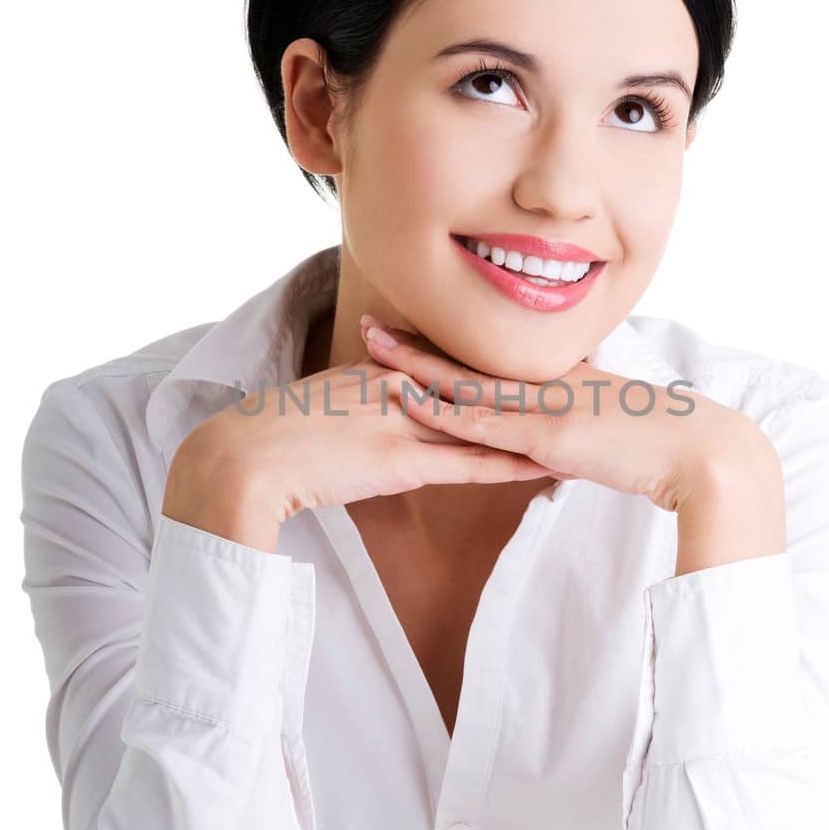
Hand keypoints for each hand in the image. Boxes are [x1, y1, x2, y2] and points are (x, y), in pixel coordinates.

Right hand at [162, 341, 562, 549]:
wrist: (243, 458)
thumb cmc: (272, 437)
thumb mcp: (321, 409)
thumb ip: (355, 405)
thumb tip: (377, 406)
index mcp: (379, 371)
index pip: (449, 365)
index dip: (496, 366)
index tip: (539, 363)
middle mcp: (398, 387)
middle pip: (479, 384)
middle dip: (531, 385)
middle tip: (585, 378)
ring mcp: (400, 422)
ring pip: (483, 422)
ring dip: (531, 425)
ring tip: (580, 425)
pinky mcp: (398, 462)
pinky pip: (466, 463)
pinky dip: (507, 463)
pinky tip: (544, 465)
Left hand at [359, 313, 773, 514]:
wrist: (700, 453)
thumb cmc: (660, 448)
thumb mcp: (607, 433)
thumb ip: (574, 436)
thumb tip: (550, 448)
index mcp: (559, 381)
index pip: (491, 361)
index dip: (447, 347)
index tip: (408, 334)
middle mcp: (548, 385)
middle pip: (469, 360)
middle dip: (417, 344)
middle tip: (371, 323)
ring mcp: (547, 406)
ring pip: (468, 383)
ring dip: (417, 366)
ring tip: (371, 347)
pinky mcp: (550, 435)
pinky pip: (487, 424)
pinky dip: (445, 413)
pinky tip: (410, 402)